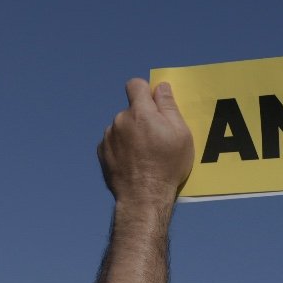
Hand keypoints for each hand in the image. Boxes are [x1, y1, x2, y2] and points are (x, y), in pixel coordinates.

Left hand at [99, 79, 194, 203]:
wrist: (143, 197)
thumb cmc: (166, 166)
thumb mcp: (180, 134)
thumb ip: (169, 106)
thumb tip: (161, 87)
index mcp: (140, 112)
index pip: (136, 85)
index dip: (145, 91)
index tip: (154, 104)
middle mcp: (120, 120)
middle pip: (131, 109)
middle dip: (142, 118)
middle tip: (157, 139)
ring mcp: (108, 137)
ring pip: (122, 127)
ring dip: (132, 134)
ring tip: (145, 155)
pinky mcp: (102, 152)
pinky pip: (114, 142)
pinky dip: (122, 148)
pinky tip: (134, 163)